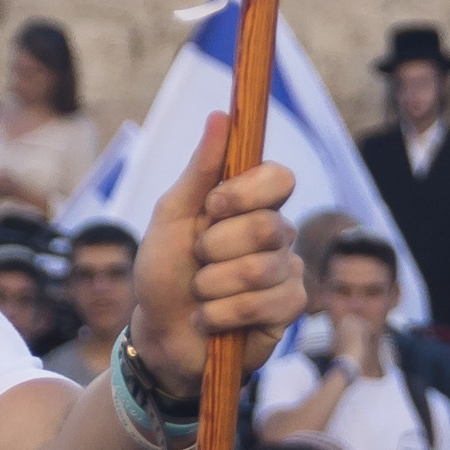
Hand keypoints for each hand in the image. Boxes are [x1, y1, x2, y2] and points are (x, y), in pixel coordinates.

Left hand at [133, 144, 306, 381]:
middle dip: (215, 249)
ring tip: (200, 295)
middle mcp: (276, 233)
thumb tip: (221, 115)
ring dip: (212, 287)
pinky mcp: (289, 308)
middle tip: (197, 262)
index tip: (211, 208)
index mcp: (251, 205)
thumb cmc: (164, 273)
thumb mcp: (170, 218)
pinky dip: (223, 314)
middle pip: (267, 226)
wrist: (160, 334)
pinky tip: (211, 320)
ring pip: (261, 269)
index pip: (279, 178)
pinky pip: (265, 304)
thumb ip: (199, 171)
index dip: (245, 192)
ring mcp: (286, 270)